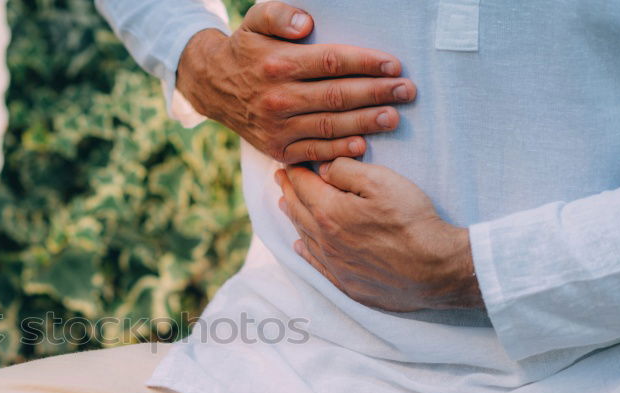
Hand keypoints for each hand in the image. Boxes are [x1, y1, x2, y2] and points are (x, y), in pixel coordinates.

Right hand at [176, 1, 415, 163]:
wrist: (213, 86)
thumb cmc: (245, 50)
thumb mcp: (254, 20)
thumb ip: (278, 14)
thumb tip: (306, 23)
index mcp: (278, 64)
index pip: (330, 62)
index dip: (365, 63)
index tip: (393, 65)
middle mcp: (278, 98)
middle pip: (336, 96)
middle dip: (376, 93)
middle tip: (406, 91)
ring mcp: (277, 127)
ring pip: (329, 126)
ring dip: (365, 122)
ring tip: (394, 117)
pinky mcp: (276, 148)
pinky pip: (312, 151)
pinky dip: (338, 151)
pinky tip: (363, 145)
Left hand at [275, 158, 483, 310]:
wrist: (435, 269)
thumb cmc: (412, 221)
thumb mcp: (382, 181)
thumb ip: (346, 170)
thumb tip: (322, 169)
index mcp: (329, 212)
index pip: (303, 186)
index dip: (294, 172)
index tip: (286, 162)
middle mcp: (324, 240)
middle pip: (298, 210)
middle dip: (288, 191)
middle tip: (280, 178)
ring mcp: (333, 265)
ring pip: (304, 236)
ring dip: (292, 217)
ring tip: (284, 204)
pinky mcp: (346, 283)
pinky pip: (315, 264)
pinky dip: (304, 251)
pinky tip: (299, 246)